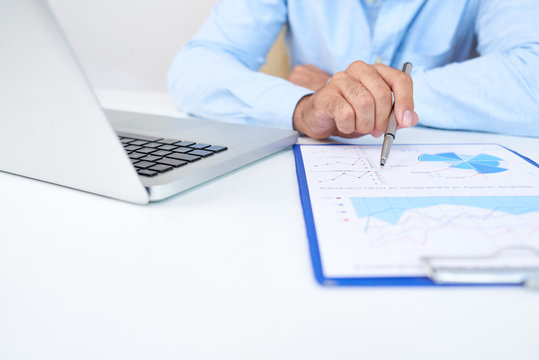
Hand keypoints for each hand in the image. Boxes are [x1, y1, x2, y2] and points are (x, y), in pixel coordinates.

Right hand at [292, 61, 418, 139]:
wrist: (319, 117)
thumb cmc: (350, 113)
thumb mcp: (377, 115)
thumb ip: (396, 116)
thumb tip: (410, 119)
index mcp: (376, 71)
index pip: (400, 80)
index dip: (406, 101)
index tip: (405, 121)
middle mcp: (359, 70)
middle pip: (382, 94)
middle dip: (383, 119)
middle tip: (378, 131)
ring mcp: (341, 80)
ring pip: (365, 104)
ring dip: (365, 124)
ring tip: (359, 127)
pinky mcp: (327, 95)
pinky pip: (346, 114)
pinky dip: (348, 126)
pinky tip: (345, 125)